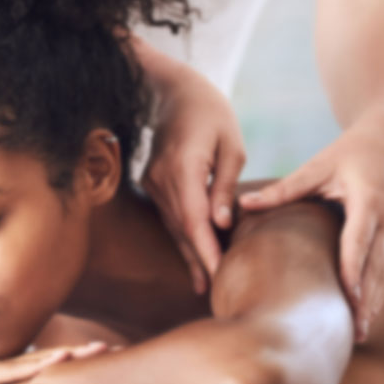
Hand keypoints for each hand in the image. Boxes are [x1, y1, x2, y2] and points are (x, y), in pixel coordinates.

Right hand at [140, 62, 245, 293]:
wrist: (172, 92)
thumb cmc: (211, 113)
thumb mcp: (231, 145)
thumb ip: (224, 186)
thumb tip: (220, 224)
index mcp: (182, 167)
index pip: (193, 219)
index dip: (205, 250)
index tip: (219, 273)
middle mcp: (161, 178)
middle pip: (180, 228)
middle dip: (198, 260)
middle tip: (215, 291)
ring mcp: (152, 181)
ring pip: (172, 225)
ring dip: (189, 253)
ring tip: (205, 284)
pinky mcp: (152, 182)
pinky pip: (169, 214)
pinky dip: (182, 236)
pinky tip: (193, 257)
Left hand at [238, 111, 383, 342]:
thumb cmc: (345, 153)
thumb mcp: (314, 167)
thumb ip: (282, 189)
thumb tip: (242, 203)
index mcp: (368, 200)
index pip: (359, 240)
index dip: (354, 269)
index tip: (347, 296)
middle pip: (377, 265)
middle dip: (366, 298)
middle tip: (352, 331)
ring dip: (374, 302)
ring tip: (358, 333)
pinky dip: (379, 292)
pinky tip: (366, 314)